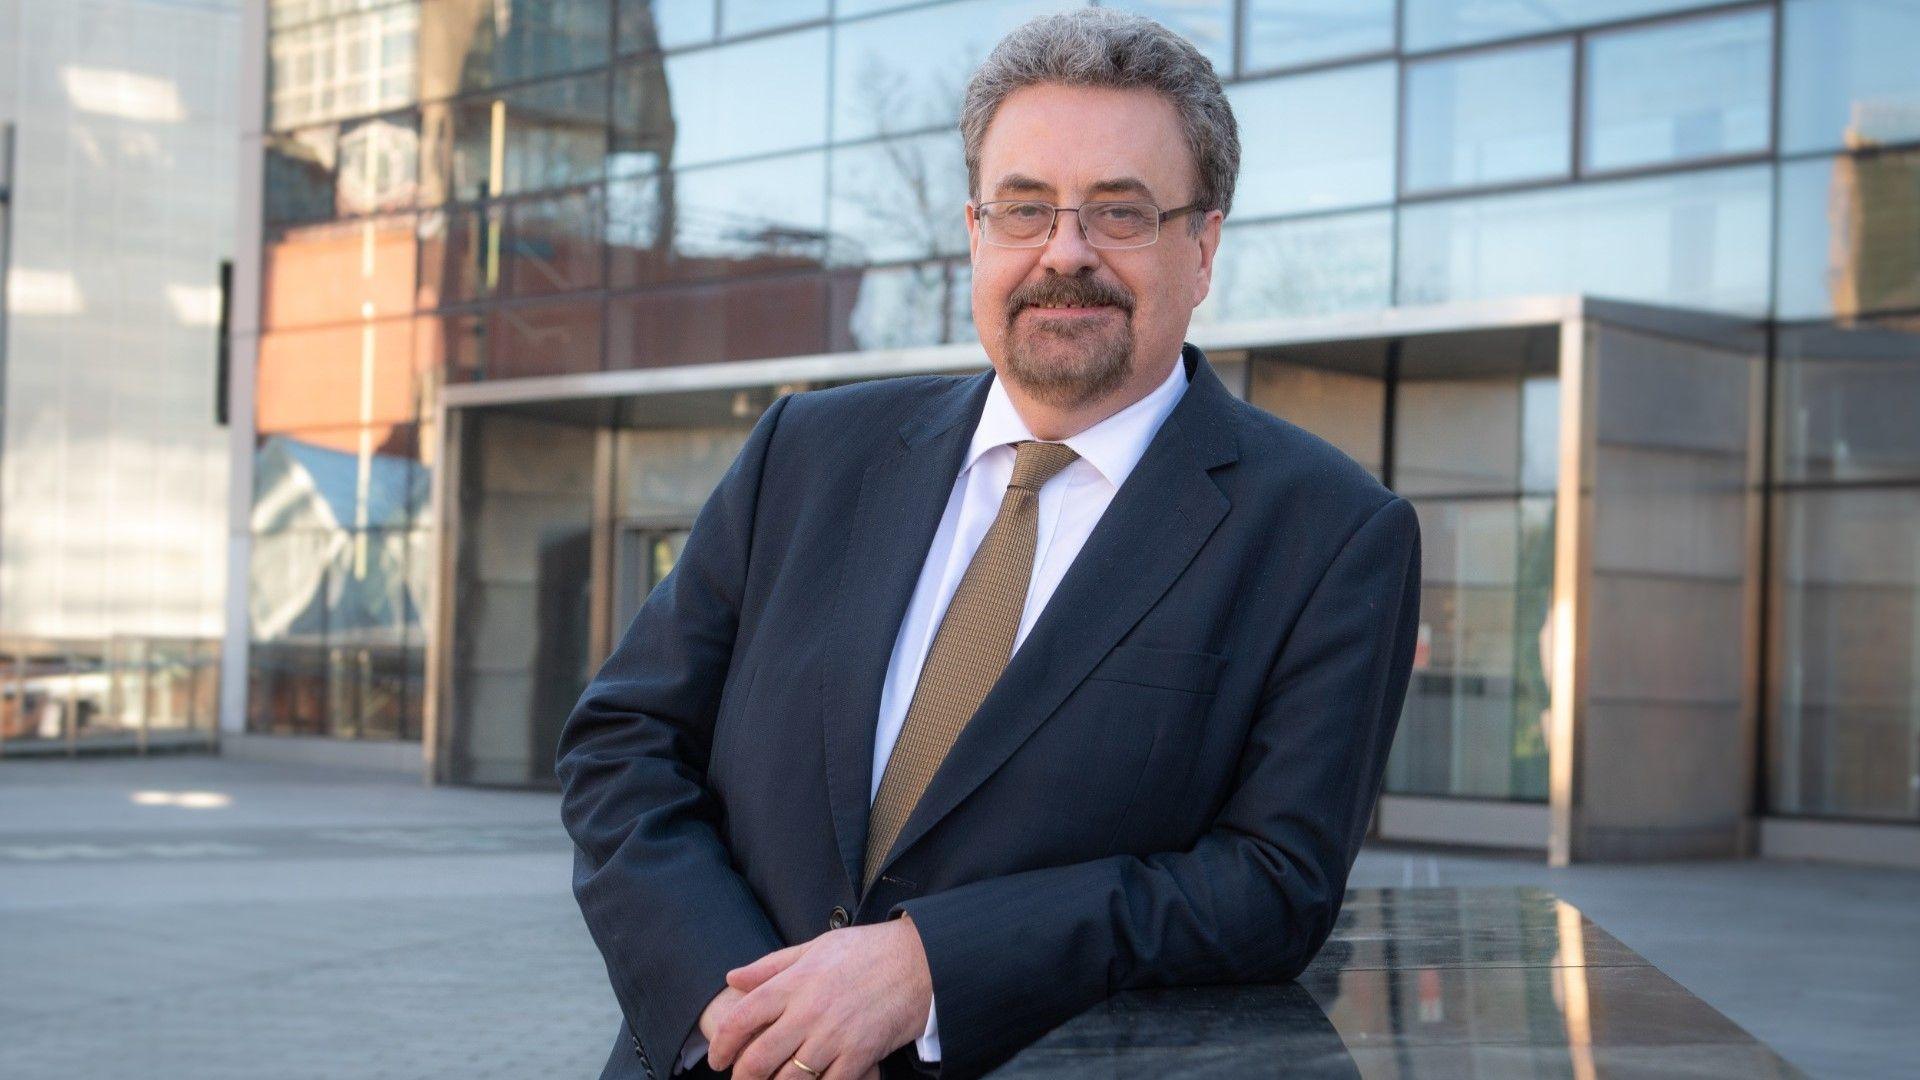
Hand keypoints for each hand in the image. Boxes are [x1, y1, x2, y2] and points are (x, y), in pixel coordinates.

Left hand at [707, 915, 931, 1079]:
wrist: (919, 962)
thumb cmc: (866, 951)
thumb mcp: (815, 947)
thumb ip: (771, 965)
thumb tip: (732, 978)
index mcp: (794, 982)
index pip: (741, 1019)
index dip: (722, 1045)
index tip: (718, 1058)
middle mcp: (809, 1012)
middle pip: (758, 1058)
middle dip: (742, 1076)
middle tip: (740, 1079)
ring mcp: (834, 1037)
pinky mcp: (859, 1056)